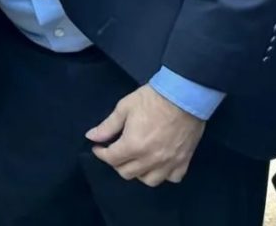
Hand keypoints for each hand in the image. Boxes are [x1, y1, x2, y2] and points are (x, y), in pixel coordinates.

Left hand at [85, 84, 205, 186]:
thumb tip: (91, 137)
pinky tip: (159, 164)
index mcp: (133, 145)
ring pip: (149, 180)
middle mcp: (150, 159)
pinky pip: (173, 178)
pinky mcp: (184, 161)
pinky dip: (164, 174)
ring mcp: (169, 162)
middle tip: (116, 151)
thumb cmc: (152, 99)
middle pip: (127, 173)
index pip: (111, 159)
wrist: (185, 95)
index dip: (101, 153)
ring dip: (139, 172)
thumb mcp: (124, 107)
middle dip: (116, 163)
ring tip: (136, 160)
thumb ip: (107, 126)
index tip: (98, 147)